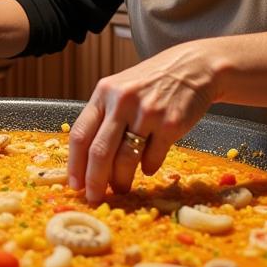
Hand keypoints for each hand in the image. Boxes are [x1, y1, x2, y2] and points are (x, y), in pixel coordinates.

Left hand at [68, 41, 220, 204]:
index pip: (80, 135)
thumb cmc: (151, 83)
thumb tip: (88, 162)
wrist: (192, 68)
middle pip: (100, 152)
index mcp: (104, 93)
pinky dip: (147, 170)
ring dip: (121, 181)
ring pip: (125, 159)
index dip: (75, 165)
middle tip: (94, 198)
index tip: (75, 185)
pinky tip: (147, 169)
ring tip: (121, 188)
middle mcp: (122, 101)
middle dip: (94, 181)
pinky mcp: (171, 125)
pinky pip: (152, 159)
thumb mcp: (120, 89)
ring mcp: (147, 113)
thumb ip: (104, 117)